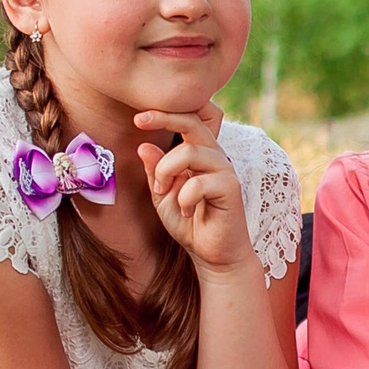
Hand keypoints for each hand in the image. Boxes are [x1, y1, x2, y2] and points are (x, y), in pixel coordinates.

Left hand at [136, 106, 255, 277]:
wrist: (213, 254)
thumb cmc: (190, 224)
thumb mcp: (162, 196)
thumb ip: (155, 172)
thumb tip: (143, 145)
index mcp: (200, 154)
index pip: (187, 122)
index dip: (165, 114)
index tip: (138, 117)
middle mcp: (215, 157)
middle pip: (193, 124)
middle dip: (164, 119)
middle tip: (137, 122)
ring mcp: (225, 171)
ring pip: (190, 152)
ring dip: (166, 171)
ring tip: (164, 193)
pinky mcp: (231, 189)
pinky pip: (198, 183)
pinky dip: (184, 199)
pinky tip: (187, 212)